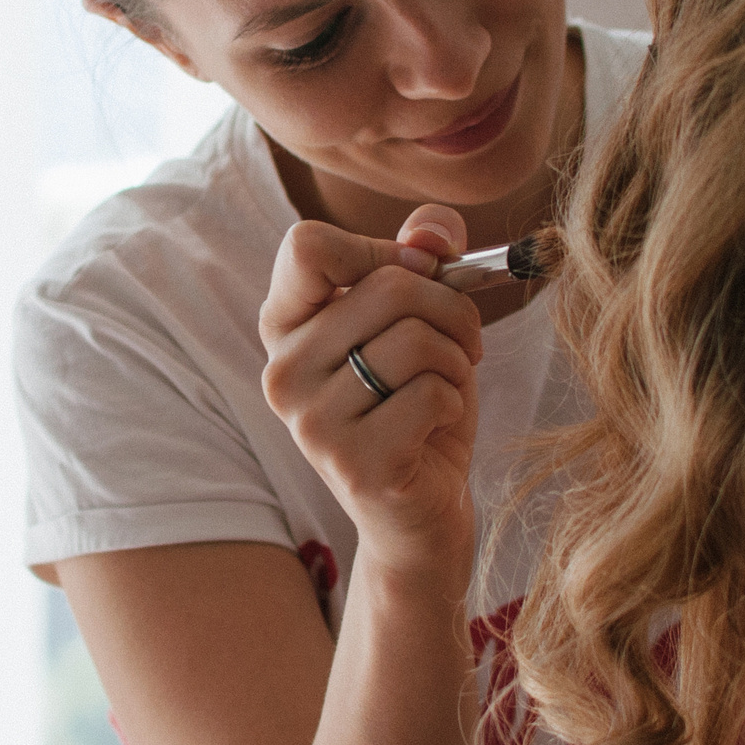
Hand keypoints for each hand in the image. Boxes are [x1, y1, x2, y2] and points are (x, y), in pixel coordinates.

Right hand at [260, 205, 482, 586]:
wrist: (419, 516)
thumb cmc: (416, 408)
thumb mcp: (419, 322)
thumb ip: (421, 260)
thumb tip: (436, 227)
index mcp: (284, 327)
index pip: (306, 245)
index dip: (380, 250)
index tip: (414, 280)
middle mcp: (282, 371)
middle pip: (388, 285)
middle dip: (451, 307)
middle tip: (462, 343)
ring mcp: (311, 422)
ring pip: (415, 339)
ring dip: (457, 359)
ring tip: (448, 385)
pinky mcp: (355, 463)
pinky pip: (431, 392)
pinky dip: (454, 401)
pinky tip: (436, 427)